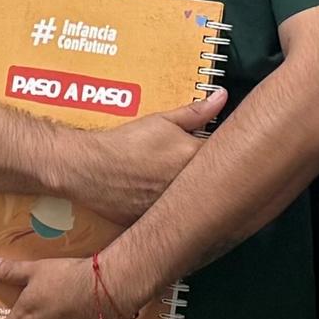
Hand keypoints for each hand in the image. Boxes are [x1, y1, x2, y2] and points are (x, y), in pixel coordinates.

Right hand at [44, 88, 225, 225]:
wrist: (89, 169)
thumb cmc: (124, 144)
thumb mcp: (162, 121)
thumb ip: (196, 112)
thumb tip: (220, 96)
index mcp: (195, 158)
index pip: (227, 156)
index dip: (229, 154)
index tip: (228, 151)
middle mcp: (189, 186)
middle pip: (215, 183)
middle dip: (214, 176)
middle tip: (203, 169)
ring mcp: (174, 207)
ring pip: (196, 203)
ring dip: (195, 195)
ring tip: (180, 185)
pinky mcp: (158, 222)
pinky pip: (175, 218)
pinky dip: (175, 211)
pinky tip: (165, 202)